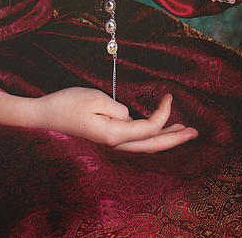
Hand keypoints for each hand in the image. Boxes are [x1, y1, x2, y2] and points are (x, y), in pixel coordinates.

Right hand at [31, 88, 197, 152]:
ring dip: (166, 138)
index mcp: (115, 134)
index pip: (149, 128)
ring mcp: (111, 142)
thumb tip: (130, 116)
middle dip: (175, 139)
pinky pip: (136, 140)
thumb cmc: (67, 104)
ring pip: (146, 145)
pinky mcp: (107, 137)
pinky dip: (151, 136)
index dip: (164, 114)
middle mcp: (116, 143)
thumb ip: (117, 108)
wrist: (45, 115)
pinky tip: (157, 130)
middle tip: (196, 132)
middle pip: (152, 145)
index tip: (170, 95)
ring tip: (183, 132)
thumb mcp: (94, 98)